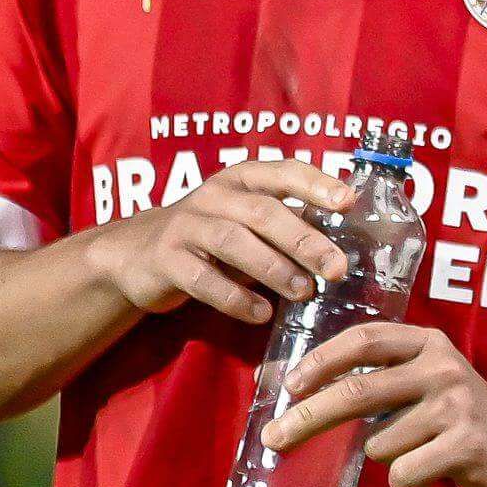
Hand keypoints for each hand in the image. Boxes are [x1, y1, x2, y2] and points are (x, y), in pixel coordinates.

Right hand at [84, 158, 352, 324]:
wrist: (138, 254)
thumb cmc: (214, 235)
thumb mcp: (249, 222)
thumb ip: (289, 226)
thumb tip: (347, 248)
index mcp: (243, 178)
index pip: (284, 172)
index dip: (316, 184)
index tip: (348, 202)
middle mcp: (214, 195)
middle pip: (264, 212)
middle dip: (304, 240)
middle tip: (337, 267)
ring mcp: (186, 226)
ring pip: (234, 242)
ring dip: (274, 269)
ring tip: (305, 292)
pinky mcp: (166, 260)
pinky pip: (202, 279)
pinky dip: (235, 298)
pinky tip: (261, 314)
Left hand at [267, 323, 486, 486]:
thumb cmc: (450, 411)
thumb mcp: (417, 379)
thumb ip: (365, 376)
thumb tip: (278, 381)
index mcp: (426, 343)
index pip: (365, 339)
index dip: (321, 360)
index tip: (288, 385)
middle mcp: (442, 367)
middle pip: (359, 392)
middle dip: (309, 417)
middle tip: (274, 438)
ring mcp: (457, 405)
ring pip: (377, 444)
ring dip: (384, 456)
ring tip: (417, 450)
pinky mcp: (467, 445)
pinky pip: (402, 473)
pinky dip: (405, 481)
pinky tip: (431, 470)